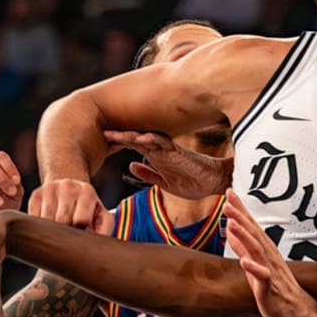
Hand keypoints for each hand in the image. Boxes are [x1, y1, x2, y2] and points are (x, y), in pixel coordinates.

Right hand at [28, 178, 113, 234]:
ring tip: (59, 231)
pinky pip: (34, 217)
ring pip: (47, 220)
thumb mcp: (101, 216)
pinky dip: (40, 226)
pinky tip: (48, 225)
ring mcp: (50, 189)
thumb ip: (104, 229)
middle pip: (62, 220)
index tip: (80, 237)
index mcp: (87, 192)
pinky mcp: (36, 195)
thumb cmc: (87, 208)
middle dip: (65, 232)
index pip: (81, 220)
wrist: (70, 189)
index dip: (80, 234)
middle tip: (68, 237)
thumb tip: (98, 247)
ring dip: (52, 231)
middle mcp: (69, 186)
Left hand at [105, 130, 231, 199]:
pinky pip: (165, 144)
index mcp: (156, 158)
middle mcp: (161, 151)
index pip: (134, 147)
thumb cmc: (192, 182)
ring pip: (148, 139)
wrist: (213, 183)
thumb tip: (131, 166)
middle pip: (137, 140)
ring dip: (132, 136)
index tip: (103, 140)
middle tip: (103, 132)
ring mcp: (169, 151)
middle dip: (120, 136)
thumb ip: (148, 174)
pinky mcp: (180, 153)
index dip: (119, 143)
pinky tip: (142, 139)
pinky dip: (153, 140)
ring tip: (116, 134)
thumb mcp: (164, 183)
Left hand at [224, 189, 316, 316]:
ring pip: (257, 251)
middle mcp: (269, 257)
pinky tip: (243, 261)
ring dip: (245, 236)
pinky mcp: (271, 289)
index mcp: (264, 251)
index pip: (251, 226)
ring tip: (232, 223)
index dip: (240, 209)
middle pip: (254, 234)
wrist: (300, 313)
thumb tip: (230, 232)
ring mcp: (271, 271)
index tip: (229, 192)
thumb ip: (242, 249)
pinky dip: (254, 268)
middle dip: (241, 217)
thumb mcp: (255, 266)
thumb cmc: (278, 289)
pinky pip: (263, 277)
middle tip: (228, 201)